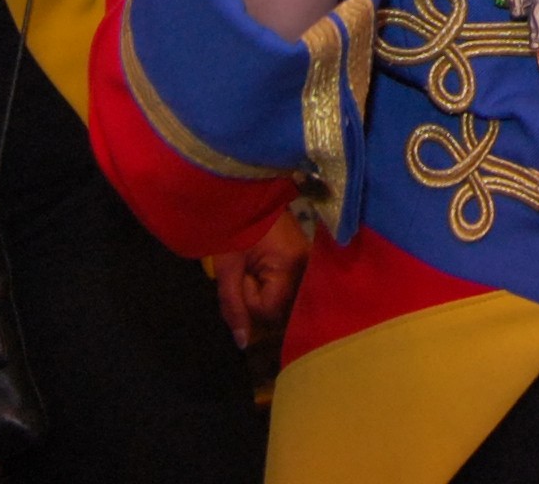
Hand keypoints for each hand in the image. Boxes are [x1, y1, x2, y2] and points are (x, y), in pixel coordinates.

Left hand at [212, 207, 309, 349]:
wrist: (248, 193)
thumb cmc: (235, 227)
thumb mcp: (227, 268)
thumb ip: (233, 306)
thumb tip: (243, 343)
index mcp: (290, 265)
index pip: (270, 309)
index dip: (250, 300)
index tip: (242, 275)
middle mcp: (308, 266)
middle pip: (284, 309)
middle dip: (261, 299)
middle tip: (249, 271)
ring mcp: (311, 263)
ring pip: (289, 301)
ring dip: (270, 294)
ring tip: (257, 269)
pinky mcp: (308, 260)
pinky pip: (294, 288)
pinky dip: (278, 287)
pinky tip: (268, 272)